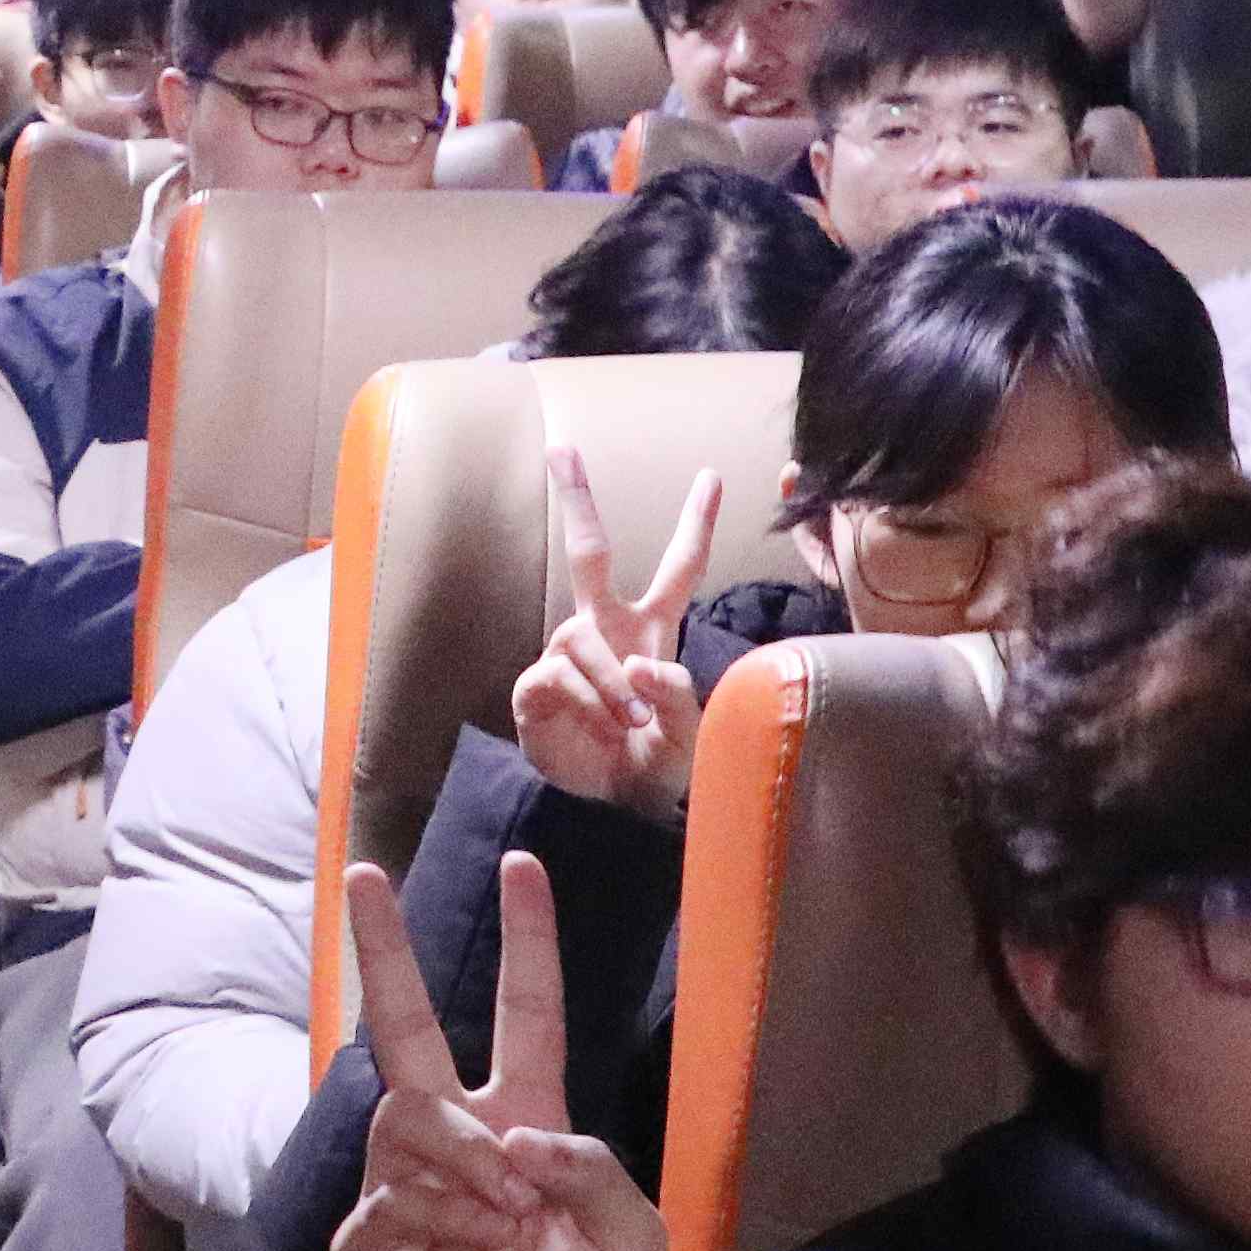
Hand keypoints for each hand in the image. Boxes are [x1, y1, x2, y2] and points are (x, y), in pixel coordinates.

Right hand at [325, 856, 661, 1250]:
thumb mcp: (635, 1243)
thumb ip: (594, 1171)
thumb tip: (516, 1136)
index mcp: (530, 1126)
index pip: (525, 1015)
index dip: (527, 944)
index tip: (524, 868)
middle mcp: (461, 1143)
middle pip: (409, 1026)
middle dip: (387, 950)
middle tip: (364, 876)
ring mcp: (407, 1189)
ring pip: (407, 1112)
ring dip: (461, 1151)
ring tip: (504, 1211)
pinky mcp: (370, 1242)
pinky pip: (389, 1191)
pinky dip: (439, 1208)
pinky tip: (473, 1242)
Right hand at [508, 447, 713, 823]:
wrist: (619, 802)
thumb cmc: (660, 761)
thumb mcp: (691, 735)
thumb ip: (680, 697)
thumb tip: (642, 663)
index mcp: (653, 629)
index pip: (681, 570)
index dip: (697, 524)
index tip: (713, 476)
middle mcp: (607, 629)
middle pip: (590, 554)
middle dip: (577, 500)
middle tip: (562, 448)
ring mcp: (569, 655)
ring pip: (581, 636)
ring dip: (610, 680)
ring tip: (631, 721)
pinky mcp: (537, 686)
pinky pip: (557, 675)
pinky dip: (586, 701)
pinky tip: (601, 726)